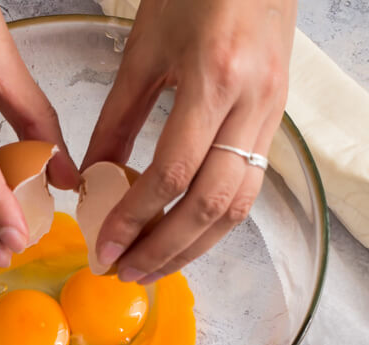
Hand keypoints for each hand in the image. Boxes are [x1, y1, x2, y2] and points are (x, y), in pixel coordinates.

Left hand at [83, 0, 295, 282]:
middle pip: (210, 204)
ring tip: (151, 268)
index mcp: (214, 78)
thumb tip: (91, 181)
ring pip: (237, 207)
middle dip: (165, 249)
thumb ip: (117, 119)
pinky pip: (247, 190)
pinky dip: (213, 224)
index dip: (136, 220)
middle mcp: (251, 103)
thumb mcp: (145, 49)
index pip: (173, 173)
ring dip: (192, 248)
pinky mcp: (277, 123)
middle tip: (125, 272)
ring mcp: (271, 115)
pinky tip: (181, 237)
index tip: (104, 247)